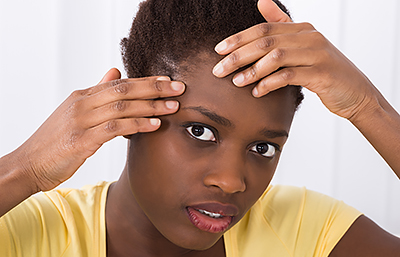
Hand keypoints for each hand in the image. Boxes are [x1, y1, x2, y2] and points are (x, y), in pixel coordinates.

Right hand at [13, 68, 184, 191]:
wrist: (29, 164)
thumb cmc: (56, 140)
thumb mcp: (76, 112)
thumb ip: (97, 92)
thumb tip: (115, 71)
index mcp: (83, 96)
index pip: (120, 83)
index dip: (146, 81)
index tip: (168, 81)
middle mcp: (82, 104)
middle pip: (124, 90)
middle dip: (154, 88)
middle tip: (179, 88)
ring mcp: (81, 121)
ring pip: (122, 107)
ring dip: (151, 106)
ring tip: (173, 107)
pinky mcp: (81, 140)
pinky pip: (114, 128)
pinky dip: (136, 125)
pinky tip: (154, 125)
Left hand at [213, 0, 376, 119]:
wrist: (356, 93)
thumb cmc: (322, 71)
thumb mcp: (303, 45)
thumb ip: (282, 25)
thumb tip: (261, 1)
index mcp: (301, 29)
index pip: (263, 29)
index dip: (238, 39)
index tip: (218, 50)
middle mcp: (309, 37)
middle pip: (265, 42)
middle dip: (238, 56)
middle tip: (219, 70)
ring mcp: (317, 54)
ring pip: (276, 57)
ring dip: (252, 70)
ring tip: (236, 82)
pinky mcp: (321, 73)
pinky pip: (289, 75)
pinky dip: (270, 83)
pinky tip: (257, 92)